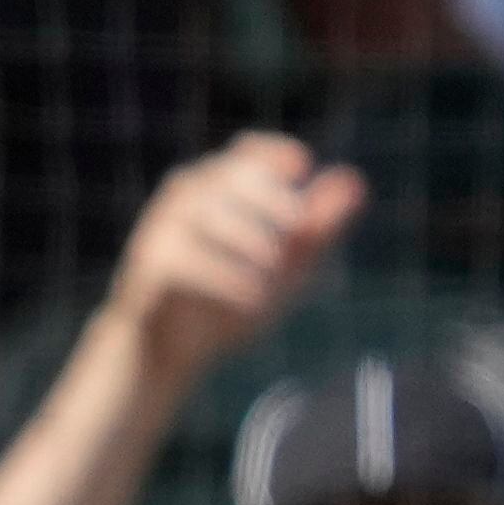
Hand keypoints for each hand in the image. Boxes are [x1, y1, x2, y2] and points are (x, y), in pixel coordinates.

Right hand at [92, 134, 367, 398]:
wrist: (165, 352)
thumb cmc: (228, 300)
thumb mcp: (285, 268)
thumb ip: (318, 229)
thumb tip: (355, 183)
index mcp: (217, 187)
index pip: (250, 152)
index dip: (275, 155)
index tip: (302, 167)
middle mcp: (183, 198)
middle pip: (231, 178)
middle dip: (270, 200)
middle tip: (300, 227)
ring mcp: (160, 230)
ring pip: (212, 218)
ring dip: (252, 243)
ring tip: (273, 275)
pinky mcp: (148, 268)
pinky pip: (191, 264)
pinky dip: (227, 281)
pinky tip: (253, 299)